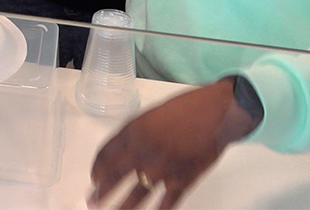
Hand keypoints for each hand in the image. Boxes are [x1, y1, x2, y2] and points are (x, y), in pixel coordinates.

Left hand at [88, 79, 258, 208]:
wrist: (217, 114)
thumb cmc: (186, 108)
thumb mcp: (152, 114)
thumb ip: (136, 133)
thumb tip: (126, 150)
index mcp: (133, 131)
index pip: (105, 154)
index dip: (97, 169)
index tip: (93, 178)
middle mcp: (143, 152)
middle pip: (114, 177)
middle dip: (101, 192)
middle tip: (92, 201)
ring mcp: (162, 169)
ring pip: (136, 196)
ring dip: (121, 207)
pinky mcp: (182, 181)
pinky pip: (166, 203)